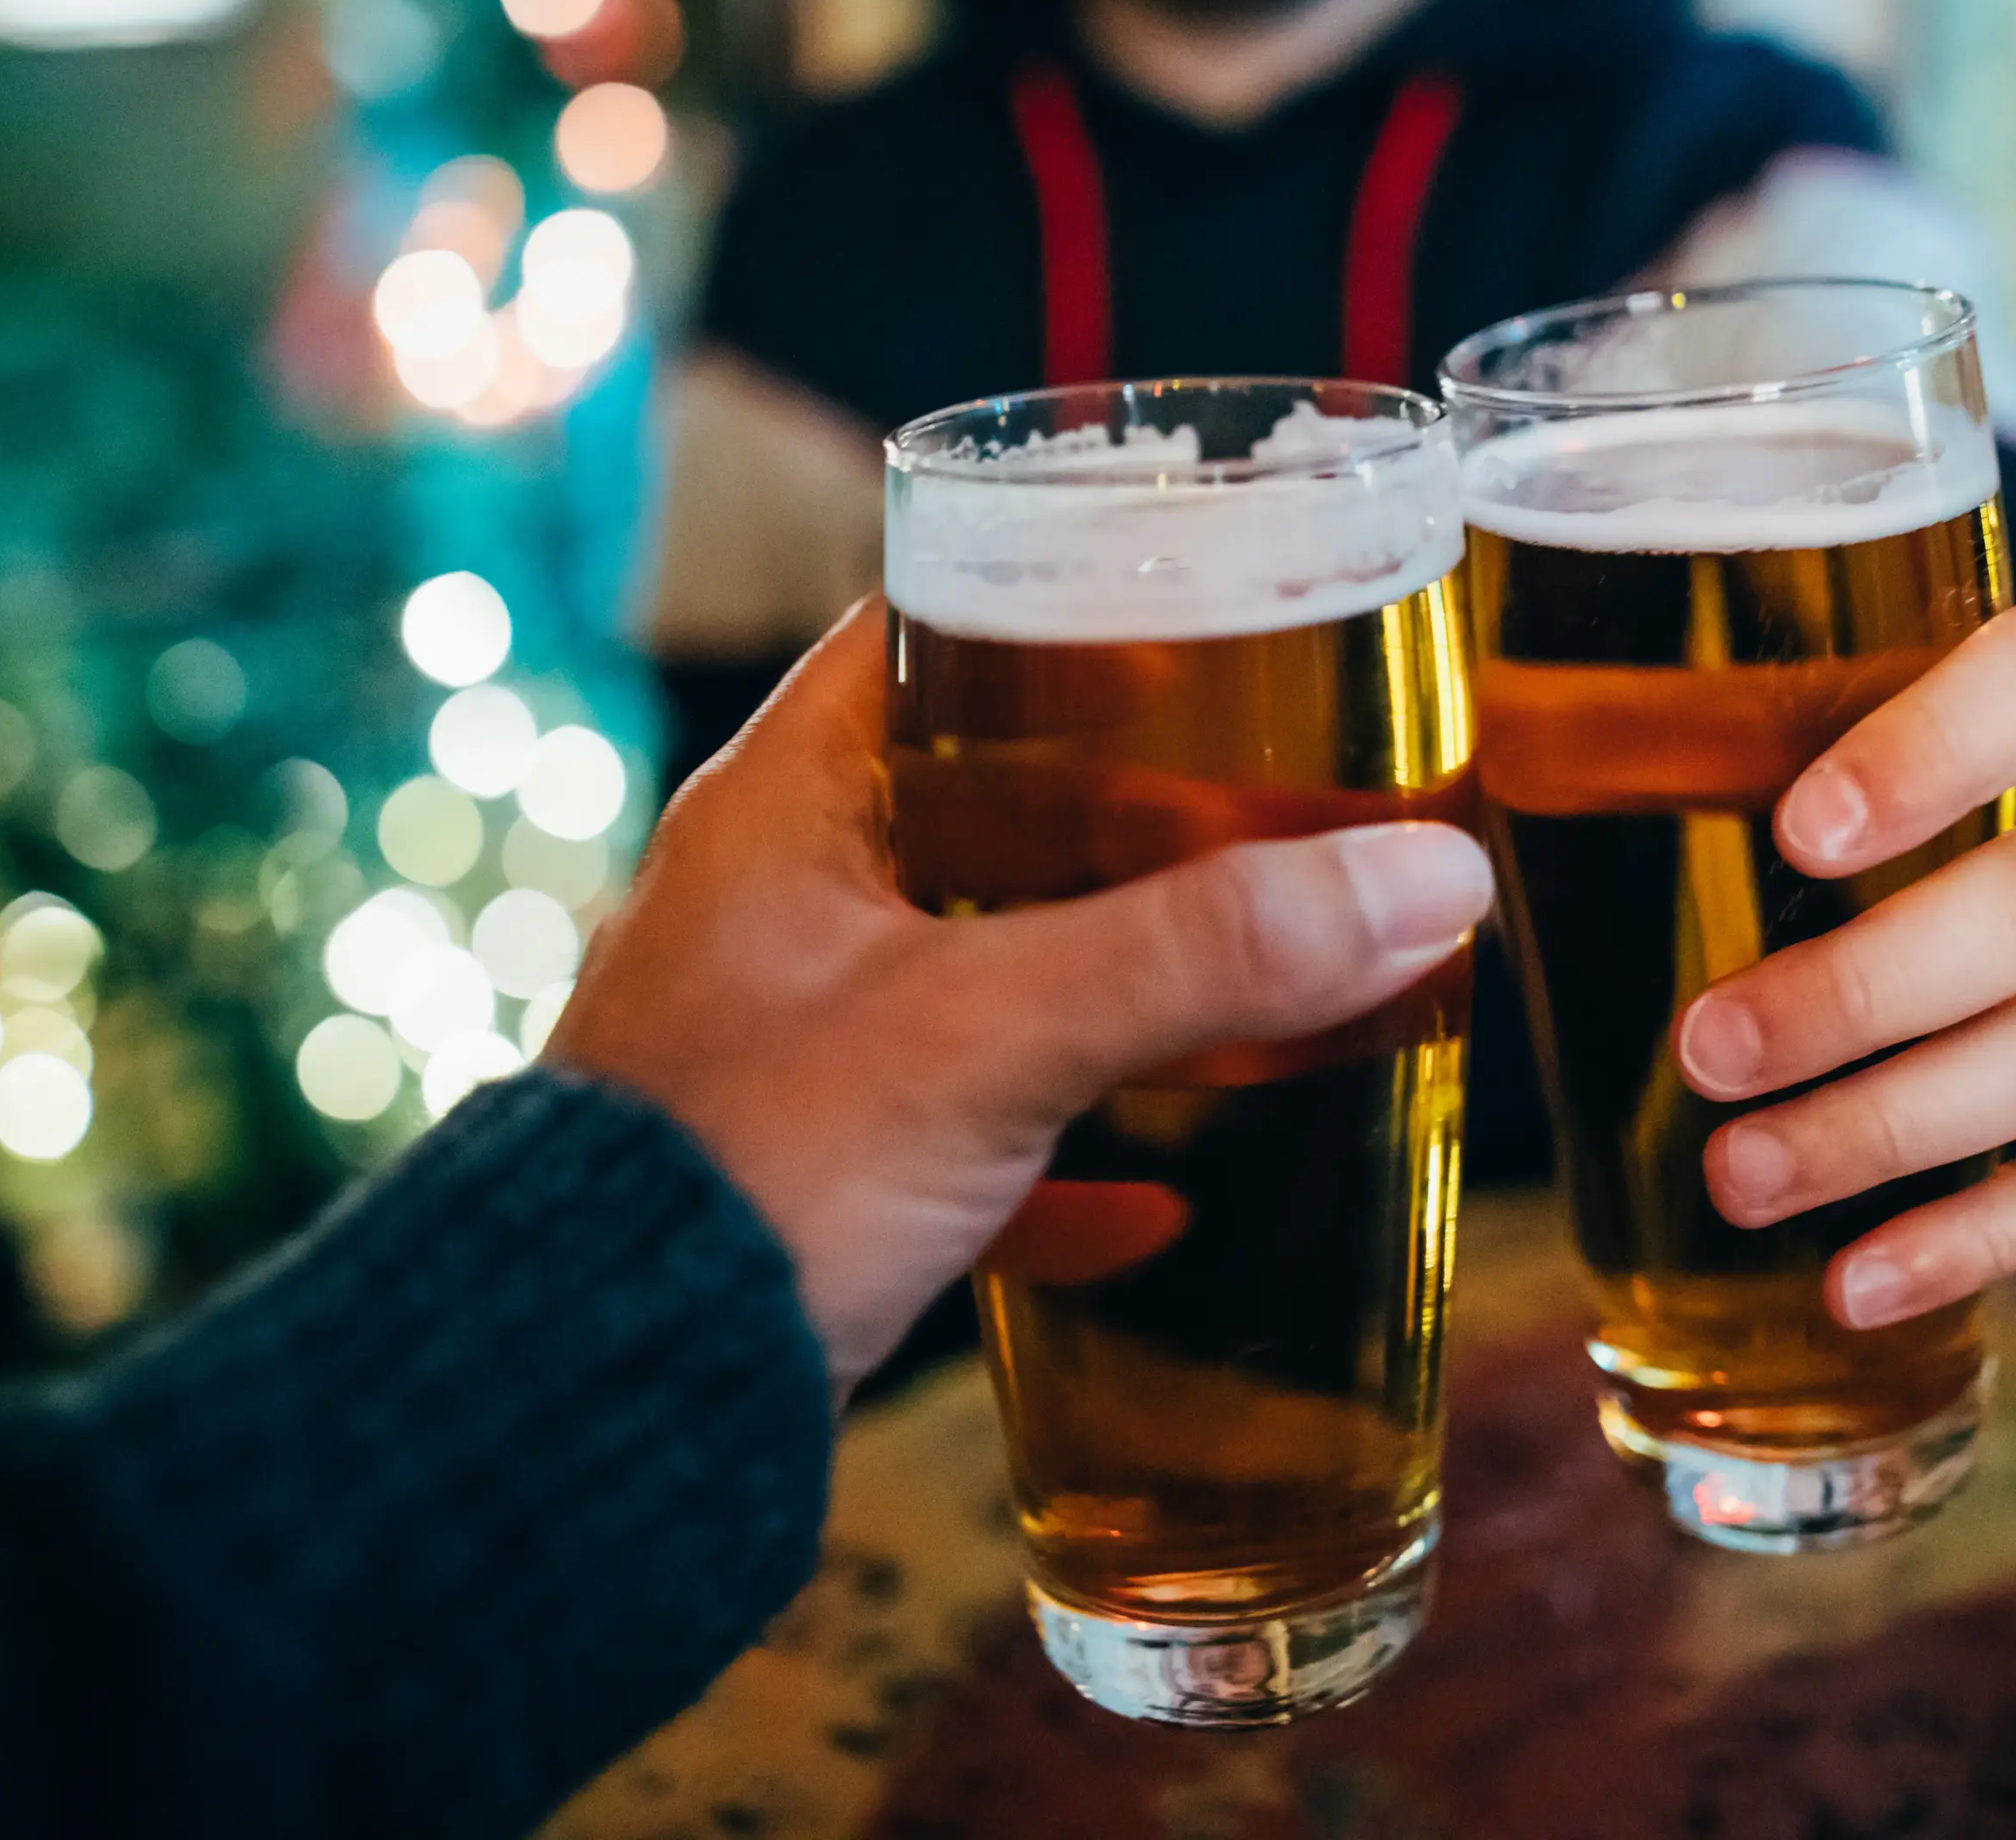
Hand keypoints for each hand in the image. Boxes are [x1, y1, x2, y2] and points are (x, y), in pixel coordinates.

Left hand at [553, 601, 1493, 1393]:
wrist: (589, 1406)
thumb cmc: (743, 1171)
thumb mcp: (996, 1032)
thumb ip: (1206, 952)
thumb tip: (1425, 876)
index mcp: (786, 806)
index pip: (930, 635)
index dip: (1070, 609)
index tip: (1208, 616)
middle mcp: (778, 905)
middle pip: (985, 808)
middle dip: (1138, 819)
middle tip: (1281, 811)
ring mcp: (790, 1043)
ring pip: (987, 972)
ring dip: (1116, 982)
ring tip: (1259, 983)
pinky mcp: (812, 1178)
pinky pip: (966, 1137)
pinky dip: (1066, 1153)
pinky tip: (1159, 1199)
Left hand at [1678, 591, 2015, 1329]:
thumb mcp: (1954, 714)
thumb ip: (1819, 737)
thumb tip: (1531, 801)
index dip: (1931, 750)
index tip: (1794, 832)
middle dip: (1867, 993)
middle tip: (1710, 1053)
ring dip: (1898, 1130)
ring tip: (1747, 1177)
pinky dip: (1987, 1233)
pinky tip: (1863, 1279)